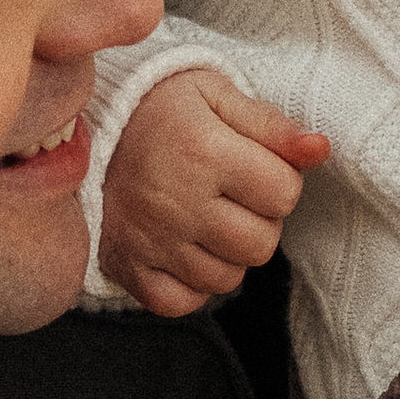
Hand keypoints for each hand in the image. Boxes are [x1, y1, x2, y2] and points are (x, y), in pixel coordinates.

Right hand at [99, 66, 329, 317]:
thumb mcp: (215, 95)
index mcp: (203, 151)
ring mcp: (151, 241)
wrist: (80, 127)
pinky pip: (181, 303)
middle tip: (231, 194)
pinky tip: (184, 250)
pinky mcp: (127, 267)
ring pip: (228, 279)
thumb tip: (320, 150)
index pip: (285, 193)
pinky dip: (190, 285)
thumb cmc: (156, 108)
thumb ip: (272, 125)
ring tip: (207, 219)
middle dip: (258, 220)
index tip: (252, 165)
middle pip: (261, 244)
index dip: (279, 178)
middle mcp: (177, 202)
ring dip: (228, 254)